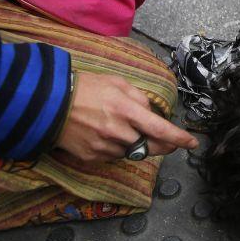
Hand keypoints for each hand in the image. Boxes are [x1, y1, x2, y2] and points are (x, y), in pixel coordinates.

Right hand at [56, 73, 197, 162]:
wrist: (47, 104)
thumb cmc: (85, 88)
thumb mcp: (117, 83)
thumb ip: (139, 98)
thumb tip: (153, 114)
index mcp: (126, 110)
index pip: (160, 129)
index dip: (178, 138)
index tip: (192, 143)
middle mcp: (118, 132)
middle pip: (150, 147)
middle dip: (163, 145)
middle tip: (169, 142)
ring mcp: (104, 147)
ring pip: (131, 152)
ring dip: (136, 144)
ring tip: (122, 128)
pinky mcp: (91, 157)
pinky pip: (113, 156)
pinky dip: (117, 148)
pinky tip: (107, 134)